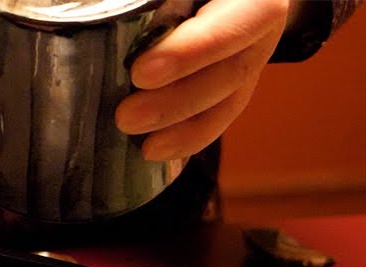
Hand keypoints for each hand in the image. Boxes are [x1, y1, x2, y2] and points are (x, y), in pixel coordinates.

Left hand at [115, 0, 290, 160]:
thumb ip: (153, 1)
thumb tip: (107, 11)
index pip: (232, 26)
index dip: (191, 51)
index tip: (141, 72)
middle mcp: (259, 26)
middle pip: (228, 70)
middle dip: (176, 100)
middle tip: (125, 116)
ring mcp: (253, 57)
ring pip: (227, 100)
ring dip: (182, 128)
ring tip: (141, 144)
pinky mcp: (238, 83)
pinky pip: (222, 116)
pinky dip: (189, 138)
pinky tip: (156, 152)